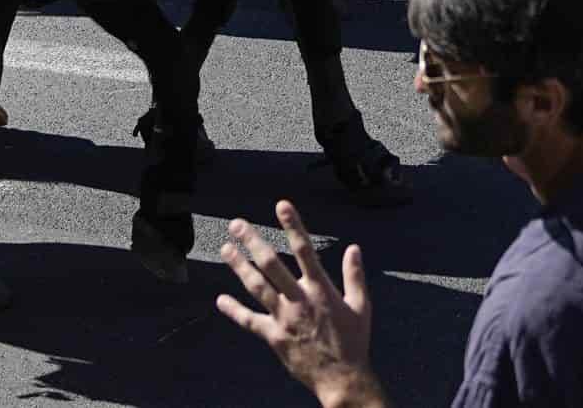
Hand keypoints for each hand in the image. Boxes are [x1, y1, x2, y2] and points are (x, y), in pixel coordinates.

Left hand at [216, 203, 384, 407]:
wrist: (341, 378)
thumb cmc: (354, 341)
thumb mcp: (362, 306)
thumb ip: (355, 275)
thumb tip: (354, 248)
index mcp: (321, 289)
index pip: (304, 249)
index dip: (293, 225)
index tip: (281, 205)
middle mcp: (298, 299)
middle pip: (271, 264)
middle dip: (252, 241)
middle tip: (237, 224)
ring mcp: (283, 318)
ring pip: (256, 287)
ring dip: (239, 267)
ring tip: (226, 249)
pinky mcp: (273, 337)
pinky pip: (249, 321)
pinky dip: (234, 310)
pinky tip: (220, 300)